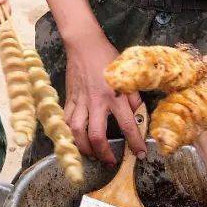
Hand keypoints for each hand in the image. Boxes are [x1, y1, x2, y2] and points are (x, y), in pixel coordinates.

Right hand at [63, 33, 145, 163]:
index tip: (141, 155)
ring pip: (77, 132)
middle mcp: (97, 102)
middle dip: (104, 153)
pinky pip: (66, 120)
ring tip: (91, 155)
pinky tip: (74, 140)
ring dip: (84, 148)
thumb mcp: (127, 76)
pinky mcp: (69, 98)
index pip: (128, 126)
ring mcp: (80, 101)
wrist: (84, 45)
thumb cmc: (108, 58)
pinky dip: (69, 133)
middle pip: (97, 136)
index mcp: (115, 96)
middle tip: (110, 162)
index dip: (136, 144)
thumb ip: (134, 97)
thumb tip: (139, 115)